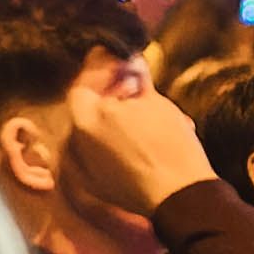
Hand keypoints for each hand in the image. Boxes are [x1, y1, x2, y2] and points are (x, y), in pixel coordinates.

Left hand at [63, 65, 218, 217]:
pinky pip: (94, 156)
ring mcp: (81, 167)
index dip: (99, 67)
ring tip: (137, 116)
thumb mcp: (155, 103)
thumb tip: (131, 60)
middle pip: (86, 108)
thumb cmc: (170, 145)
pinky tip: (133, 141)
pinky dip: (108, 144)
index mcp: (86, 118)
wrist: (179, 197)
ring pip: (91, 133)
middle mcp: (74, 142)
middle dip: (106, 95)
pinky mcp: (93, 186)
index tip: (114, 56)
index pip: (83, 82)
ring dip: (108, 120)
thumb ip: (135, 80)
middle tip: (131, 85)